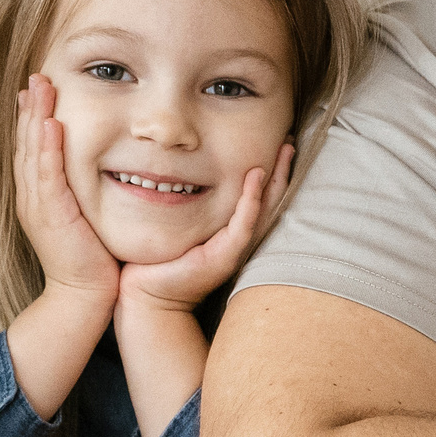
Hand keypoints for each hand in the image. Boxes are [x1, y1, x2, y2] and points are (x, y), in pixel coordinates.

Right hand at [14, 74, 117, 307]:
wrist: (84, 296)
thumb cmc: (92, 258)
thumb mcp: (84, 216)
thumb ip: (82, 190)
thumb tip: (100, 165)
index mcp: (38, 196)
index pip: (32, 149)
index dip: (32, 117)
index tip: (36, 89)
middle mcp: (31, 197)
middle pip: (26, 143)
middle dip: (29, 108)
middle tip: (35, 77)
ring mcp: (37, 205)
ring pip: (32, 152)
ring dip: (35, 117)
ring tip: (38, 87)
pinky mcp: (51, 215)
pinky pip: (46, 175)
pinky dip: (47, 148)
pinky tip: (51, 124)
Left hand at [118, 142, 292, 313]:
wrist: (146, 294)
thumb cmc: (158, 260)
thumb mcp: (178, 226)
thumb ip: (186, 205)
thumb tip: (177, 174)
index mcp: (230, 233)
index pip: (258, 198)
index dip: (269, 173)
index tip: (276, 145)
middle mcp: (238, 240)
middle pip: (269, 201)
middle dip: (281, 171)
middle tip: (289, 141)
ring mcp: (235, 249)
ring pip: (264, 209)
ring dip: (275, 178)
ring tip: (284, 152)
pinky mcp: (224, 256)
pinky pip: (243, 223)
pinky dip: (251, 199)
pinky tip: (255, 177)